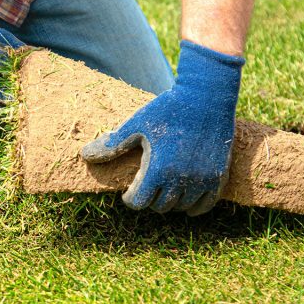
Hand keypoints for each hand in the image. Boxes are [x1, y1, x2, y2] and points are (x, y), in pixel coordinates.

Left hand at [81, 40, 243, 214]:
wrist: (207, 96)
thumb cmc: (168, 108)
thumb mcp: (137, 123)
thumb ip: (113, 144)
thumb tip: (85, 155)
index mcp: (158, 169)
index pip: (139, 202)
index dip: (131, 198)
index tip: (129, 192)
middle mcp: (180, 179)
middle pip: (160, 206)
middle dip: (150, 199)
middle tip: (146, 187)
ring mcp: (202, 180)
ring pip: (181, 207)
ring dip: (170, 202)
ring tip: (164, 189)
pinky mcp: (218, 177)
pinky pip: (204, 205)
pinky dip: (193, 207)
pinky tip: (185, 200)